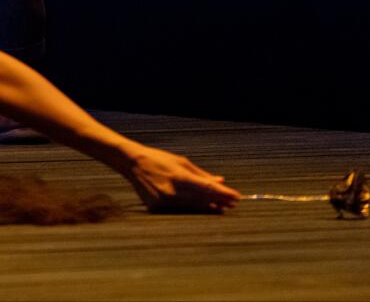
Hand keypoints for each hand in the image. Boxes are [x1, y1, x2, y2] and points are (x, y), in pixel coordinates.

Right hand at [119, 145, 239, 213]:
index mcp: (179, 177)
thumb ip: (201, 174)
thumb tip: (220, 180)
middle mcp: (172, 192)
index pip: (207, 189)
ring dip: (208, 207)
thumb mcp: (181, 162)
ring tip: (220, 207)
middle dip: (219, 201)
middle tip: (232, 203)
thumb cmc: (158, 159)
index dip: (224, 194)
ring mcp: (164, 202)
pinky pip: (179, 210)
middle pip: (202, 201)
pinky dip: (191, 208)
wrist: (133, 163)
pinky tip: (201, 207)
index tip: (236, 197)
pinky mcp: (157, 208)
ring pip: (192, 208)